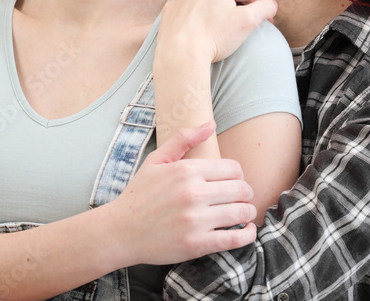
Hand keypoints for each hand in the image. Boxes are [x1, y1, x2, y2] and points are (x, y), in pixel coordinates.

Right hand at [110, 121, 257, 264]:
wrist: (120, 230)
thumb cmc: (139, 194)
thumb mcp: (156, 160)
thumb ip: (184, 138)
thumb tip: (211, 124)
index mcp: (186, 170)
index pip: (233, 168)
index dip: (237, 174)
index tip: (232, 181)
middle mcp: (193, 193)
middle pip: (241, 189)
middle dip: (245, 193)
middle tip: (240, 197)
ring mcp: (196, 220)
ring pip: (242, 212)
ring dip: (248, 212)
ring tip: (243, 213)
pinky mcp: (197, 244)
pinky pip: (235, 239)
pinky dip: (247, 234)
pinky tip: (246, 230)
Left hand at [159, 0, 276, 62]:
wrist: (181, 54)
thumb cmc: (213, 38)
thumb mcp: (248, 21)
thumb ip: (265, 8)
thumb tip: (270, 4)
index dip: (259, 8)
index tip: (263, 22)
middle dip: (235, 11)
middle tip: (237, 31)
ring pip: (206, 3)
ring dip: (215, 14)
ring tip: (217, 33)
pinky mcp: (170, 10)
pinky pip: (189, 12)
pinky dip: (196, 20)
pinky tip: (200, 33)